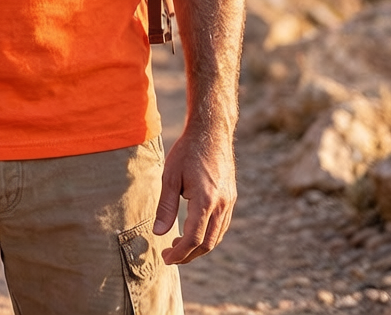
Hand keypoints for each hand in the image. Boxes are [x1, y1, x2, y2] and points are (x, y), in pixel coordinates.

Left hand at [153, 125, 236, 264]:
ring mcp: (229, 202)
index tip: (166, 258)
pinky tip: (194, 230)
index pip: (194, 238)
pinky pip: (222, 225)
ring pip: (217, 236)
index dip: (179, 253)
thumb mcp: (170, 176)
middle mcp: (222, 205)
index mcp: (206, 201)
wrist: (211, 132)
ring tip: (179, 245)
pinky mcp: (231, 197)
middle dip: (189, 255)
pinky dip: (209, 234)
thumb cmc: (187, 151)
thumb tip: (159, 233)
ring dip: (199, 246)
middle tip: (170, 256)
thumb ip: (165, 206)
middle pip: (208, 243)